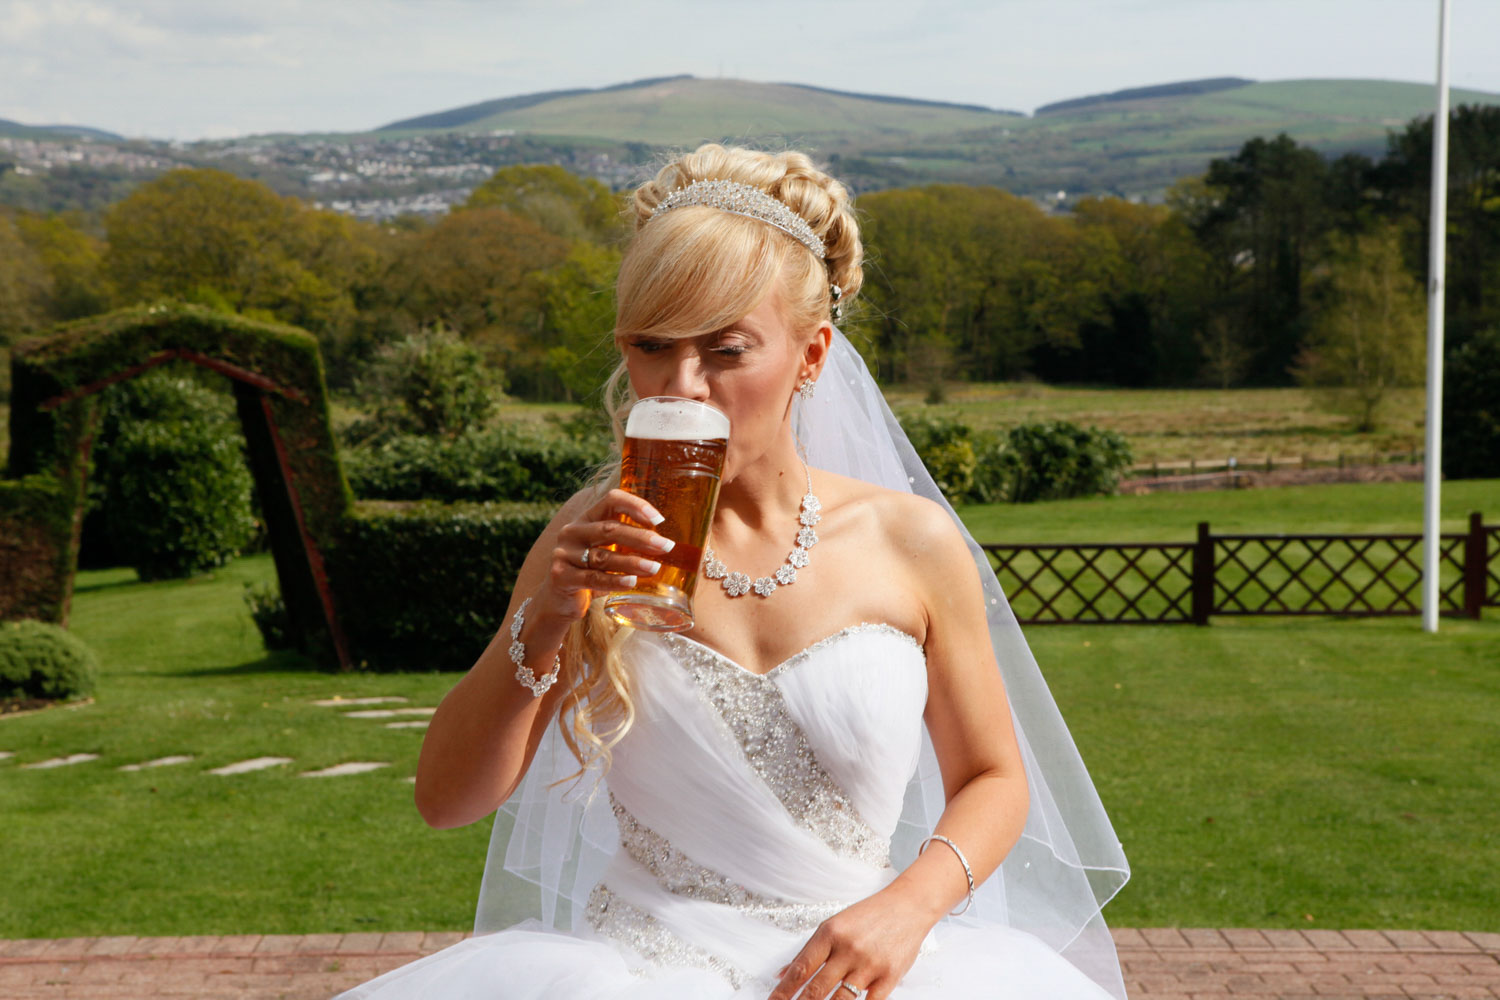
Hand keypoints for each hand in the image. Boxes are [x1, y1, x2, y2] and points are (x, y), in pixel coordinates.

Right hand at [541, 488, 675, 621]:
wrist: (559, 601)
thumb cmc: (590, 572)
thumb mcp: (606, 551)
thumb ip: (626, 542)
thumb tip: (666, 543)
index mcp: (585, 518)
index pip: (611, 500)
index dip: (636, 506)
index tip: (659, 520)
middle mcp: (572, 531)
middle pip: (610, 528)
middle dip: (641, 537)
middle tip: (666, 546)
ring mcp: (564, 553)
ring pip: (603, 556)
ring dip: (632, 562)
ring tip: (655, 568)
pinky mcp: (561, 576)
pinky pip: (593, 578)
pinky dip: (615, 580)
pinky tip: (632, 582)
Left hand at [768, 889, 934, 999]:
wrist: (908, 906)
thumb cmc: (869, 916)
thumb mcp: (834, 925)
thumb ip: (809, 951)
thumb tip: (783, 974)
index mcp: (830, 933)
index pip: (800, 969)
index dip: (783, 992)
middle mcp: (848, 949)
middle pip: (816, 989)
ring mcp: (869, 964)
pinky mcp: (889, 977)